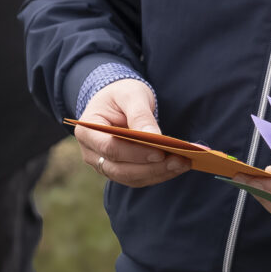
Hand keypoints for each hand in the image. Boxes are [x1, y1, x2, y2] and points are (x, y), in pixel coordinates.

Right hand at [73, 78, 189, 186]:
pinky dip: (157, 174)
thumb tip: (155, 137)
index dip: (135, 153)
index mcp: (87, 131)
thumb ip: (140, 115)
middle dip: (152, 168)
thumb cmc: (122, 93)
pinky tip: (177, 167)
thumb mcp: (131, 95)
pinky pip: (137, 178)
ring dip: (158, 174)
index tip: (160, 153)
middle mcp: (91, 153)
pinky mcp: (118, 169)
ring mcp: (103, 164)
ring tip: (183, 164)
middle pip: (120, 169)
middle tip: (180, 161)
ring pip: (130, 177)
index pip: (110, 148)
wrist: (117, 99)